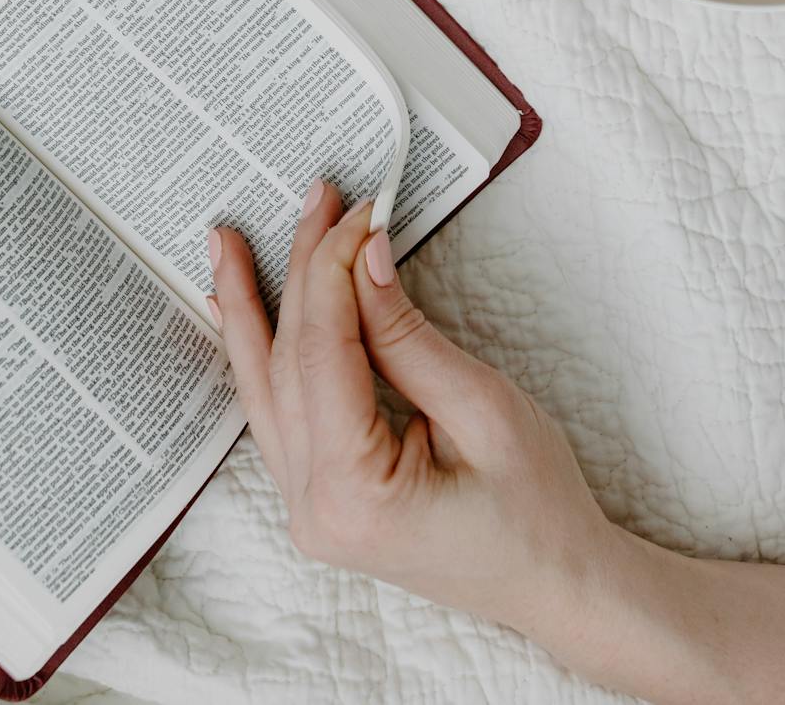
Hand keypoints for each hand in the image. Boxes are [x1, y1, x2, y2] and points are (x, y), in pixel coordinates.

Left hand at [207, 184, 613, 639]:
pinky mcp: (321, 498)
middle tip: (316, 197)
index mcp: (351, 495)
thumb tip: (363, 257)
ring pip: (265, 388)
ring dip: (251, 309)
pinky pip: (278, 412)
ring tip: (226, 242)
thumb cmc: (537, 509)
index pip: (323, 352)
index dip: (335, 268)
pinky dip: (261, 355)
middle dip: (300, 270)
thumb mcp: (482, 408)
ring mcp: (308, 510)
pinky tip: (240, 312)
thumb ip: (408, 335)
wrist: (558, 586)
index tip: (361, 208)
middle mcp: (312, 509)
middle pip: (288, 362)